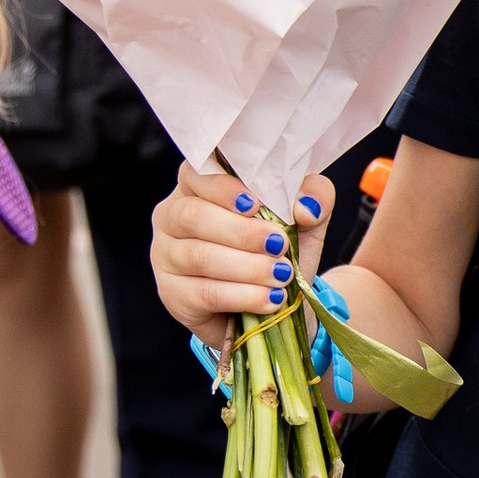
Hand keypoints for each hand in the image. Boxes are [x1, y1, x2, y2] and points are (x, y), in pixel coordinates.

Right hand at [150, 158, 330, 341]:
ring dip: (247, 267)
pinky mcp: (172, 294)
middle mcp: (172, 217)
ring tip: (281, 275)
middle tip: (279, 245)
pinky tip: (269, 299)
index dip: (222, 188)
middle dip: (241, 232)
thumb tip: (306, 205)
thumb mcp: (302, 220)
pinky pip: (203, 293)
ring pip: (198, 257)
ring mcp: (166, 256)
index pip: (195, 173)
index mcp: (197, 187)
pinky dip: (242, 296)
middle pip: (193, 216)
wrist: (272, 304)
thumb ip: (312, 197)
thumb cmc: (276, 251)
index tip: (255, 204)